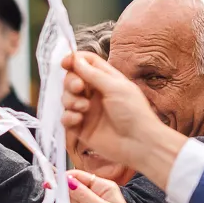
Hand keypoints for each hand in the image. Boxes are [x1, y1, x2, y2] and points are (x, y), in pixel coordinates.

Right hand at [60, 51, 183, 181]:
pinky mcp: (80, 127)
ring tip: (83, 108)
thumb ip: (93, 74)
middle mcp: (95, 94)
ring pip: (66, 98)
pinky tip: (78, 119)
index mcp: (107, 81)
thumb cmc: (134, 113)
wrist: (138, 143)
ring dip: (71, 100)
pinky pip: (65, 117)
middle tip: (78, 88)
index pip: (87, 64)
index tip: (65, 62)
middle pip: (72, 80)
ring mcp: (87, 111)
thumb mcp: (115, 88)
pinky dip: (68, 117)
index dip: (75, 60)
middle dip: (71, 82)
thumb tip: (76, 59)